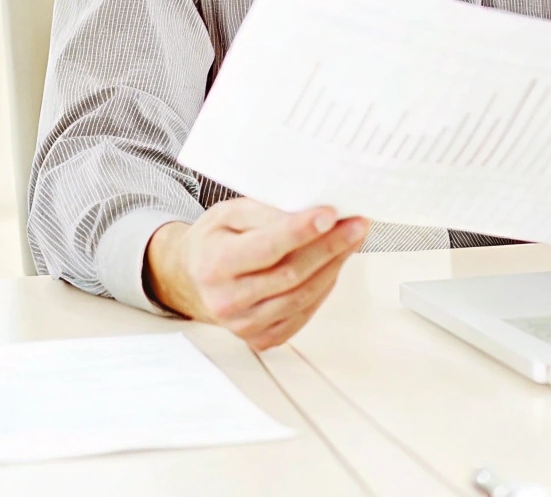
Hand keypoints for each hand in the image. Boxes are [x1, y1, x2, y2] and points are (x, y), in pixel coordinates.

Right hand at [144, 198, 369, 349]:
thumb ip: (267, 212)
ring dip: (334, 265)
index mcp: (214, 265)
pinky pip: (304, 312)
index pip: (266, 249)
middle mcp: (226, 301)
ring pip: (303, 295)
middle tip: (356, 224)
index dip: (301, 231)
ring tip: (352, 239)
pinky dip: (324, 286)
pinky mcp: (262, 338)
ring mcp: (244, 325)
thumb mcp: (230, 213)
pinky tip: (334, 264)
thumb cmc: (215, 241)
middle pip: (291, 274)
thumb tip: (310, 214)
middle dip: (330, 246)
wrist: (193, 277)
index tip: (330, 214)